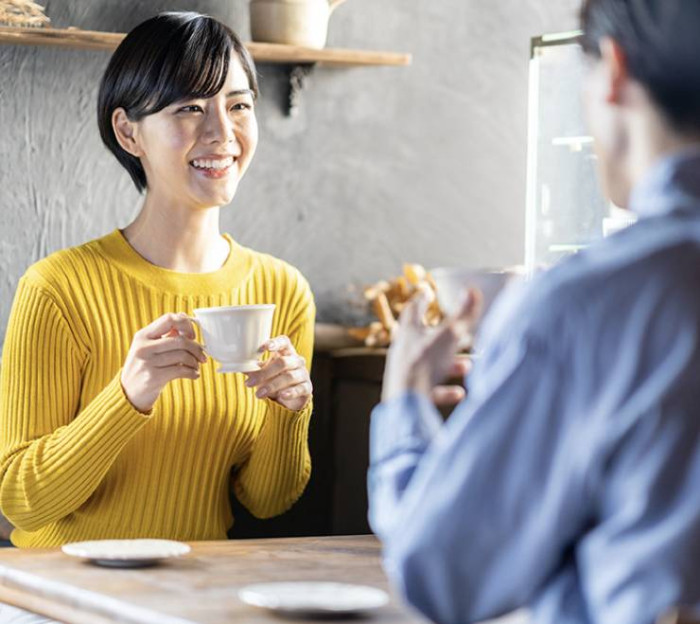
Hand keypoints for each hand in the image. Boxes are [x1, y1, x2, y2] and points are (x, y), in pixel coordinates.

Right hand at [121, 313, 206, 412]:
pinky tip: (194, 375)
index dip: (185, 324)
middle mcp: (143, 347)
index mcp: (142, 335)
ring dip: (195, 362)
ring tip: (196, 366)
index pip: (168, 319)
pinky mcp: (153, 378)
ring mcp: (147, 362)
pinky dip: (192, 373)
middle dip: (196, 348)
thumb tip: (185, 318)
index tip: (192, 335)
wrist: (127, 393)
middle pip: (180, 340)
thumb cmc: (143, 367)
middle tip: (202, 356)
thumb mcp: (148, 347)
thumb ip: (165, 334)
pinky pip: (181, 371)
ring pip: (183, 356)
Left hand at [244, 335, 311, 411]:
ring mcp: (303, 373)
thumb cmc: (274, 378)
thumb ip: (252, 368)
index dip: (275, 343)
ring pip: (289, 376)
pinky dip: (291, 392)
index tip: (264, 348)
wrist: (288, 397)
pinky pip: (300, 388)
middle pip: (283, 362)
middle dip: (265, 373)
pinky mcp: (307, 388)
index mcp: (286, 352)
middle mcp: (296, 360)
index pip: (284, 342)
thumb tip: (235, 364)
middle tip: (249, 383)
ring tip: (258, 394)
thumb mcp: (262, 372)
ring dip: (272, 385)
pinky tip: (282, 395)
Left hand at [381, 287, 481, 403]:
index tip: (427, 292)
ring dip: (449, 365)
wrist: (406, 403)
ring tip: (466, 366)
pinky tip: (459, 394)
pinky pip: (430, 390)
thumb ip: (462, 316)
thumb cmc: (424, 364)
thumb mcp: (448, 336)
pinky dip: (446, 391)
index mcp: (408, 333)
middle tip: (458, 334)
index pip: (412, 310)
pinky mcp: (409, 395)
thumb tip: (473, 291)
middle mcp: (403, 352)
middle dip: (444, 337)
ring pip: (429, 365)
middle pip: (423, 339)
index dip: (421, 300)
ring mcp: (404, 374)